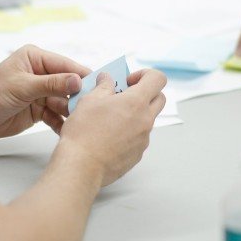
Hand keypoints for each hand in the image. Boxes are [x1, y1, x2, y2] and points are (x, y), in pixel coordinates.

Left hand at [0, 45, 90, 138]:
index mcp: (36, 58)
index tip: (101, 87)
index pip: (67, 65)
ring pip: (65, 102)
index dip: (83, 76)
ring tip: (82, 122)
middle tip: (92, 108)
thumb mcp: (22, 86)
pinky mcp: (40, 109)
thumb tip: (78, 80)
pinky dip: (62, 123)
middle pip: (69, 84)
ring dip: (72, 112)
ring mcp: (41, 92)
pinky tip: (69, 131)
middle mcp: (41, 73)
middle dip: (79, 97)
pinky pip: (57, 115)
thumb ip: (52, 84)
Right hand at [59, 69, 166, 186]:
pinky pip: (138, 138)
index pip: (158, 79)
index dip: (145, 75)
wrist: (81, 165)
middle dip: (145, 93)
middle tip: (123, 97)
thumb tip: (107, 79)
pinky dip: (128, 133)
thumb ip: (103, 86)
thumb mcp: (89, 100)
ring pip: (147, 120)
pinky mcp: (137, 155)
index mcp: (136, 102)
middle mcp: (145, 120)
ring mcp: (143, 139)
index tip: (128, 81)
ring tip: (110, 119)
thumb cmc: (84, 132)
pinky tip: (108, 137)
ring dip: (135, 114)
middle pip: (159, 99)